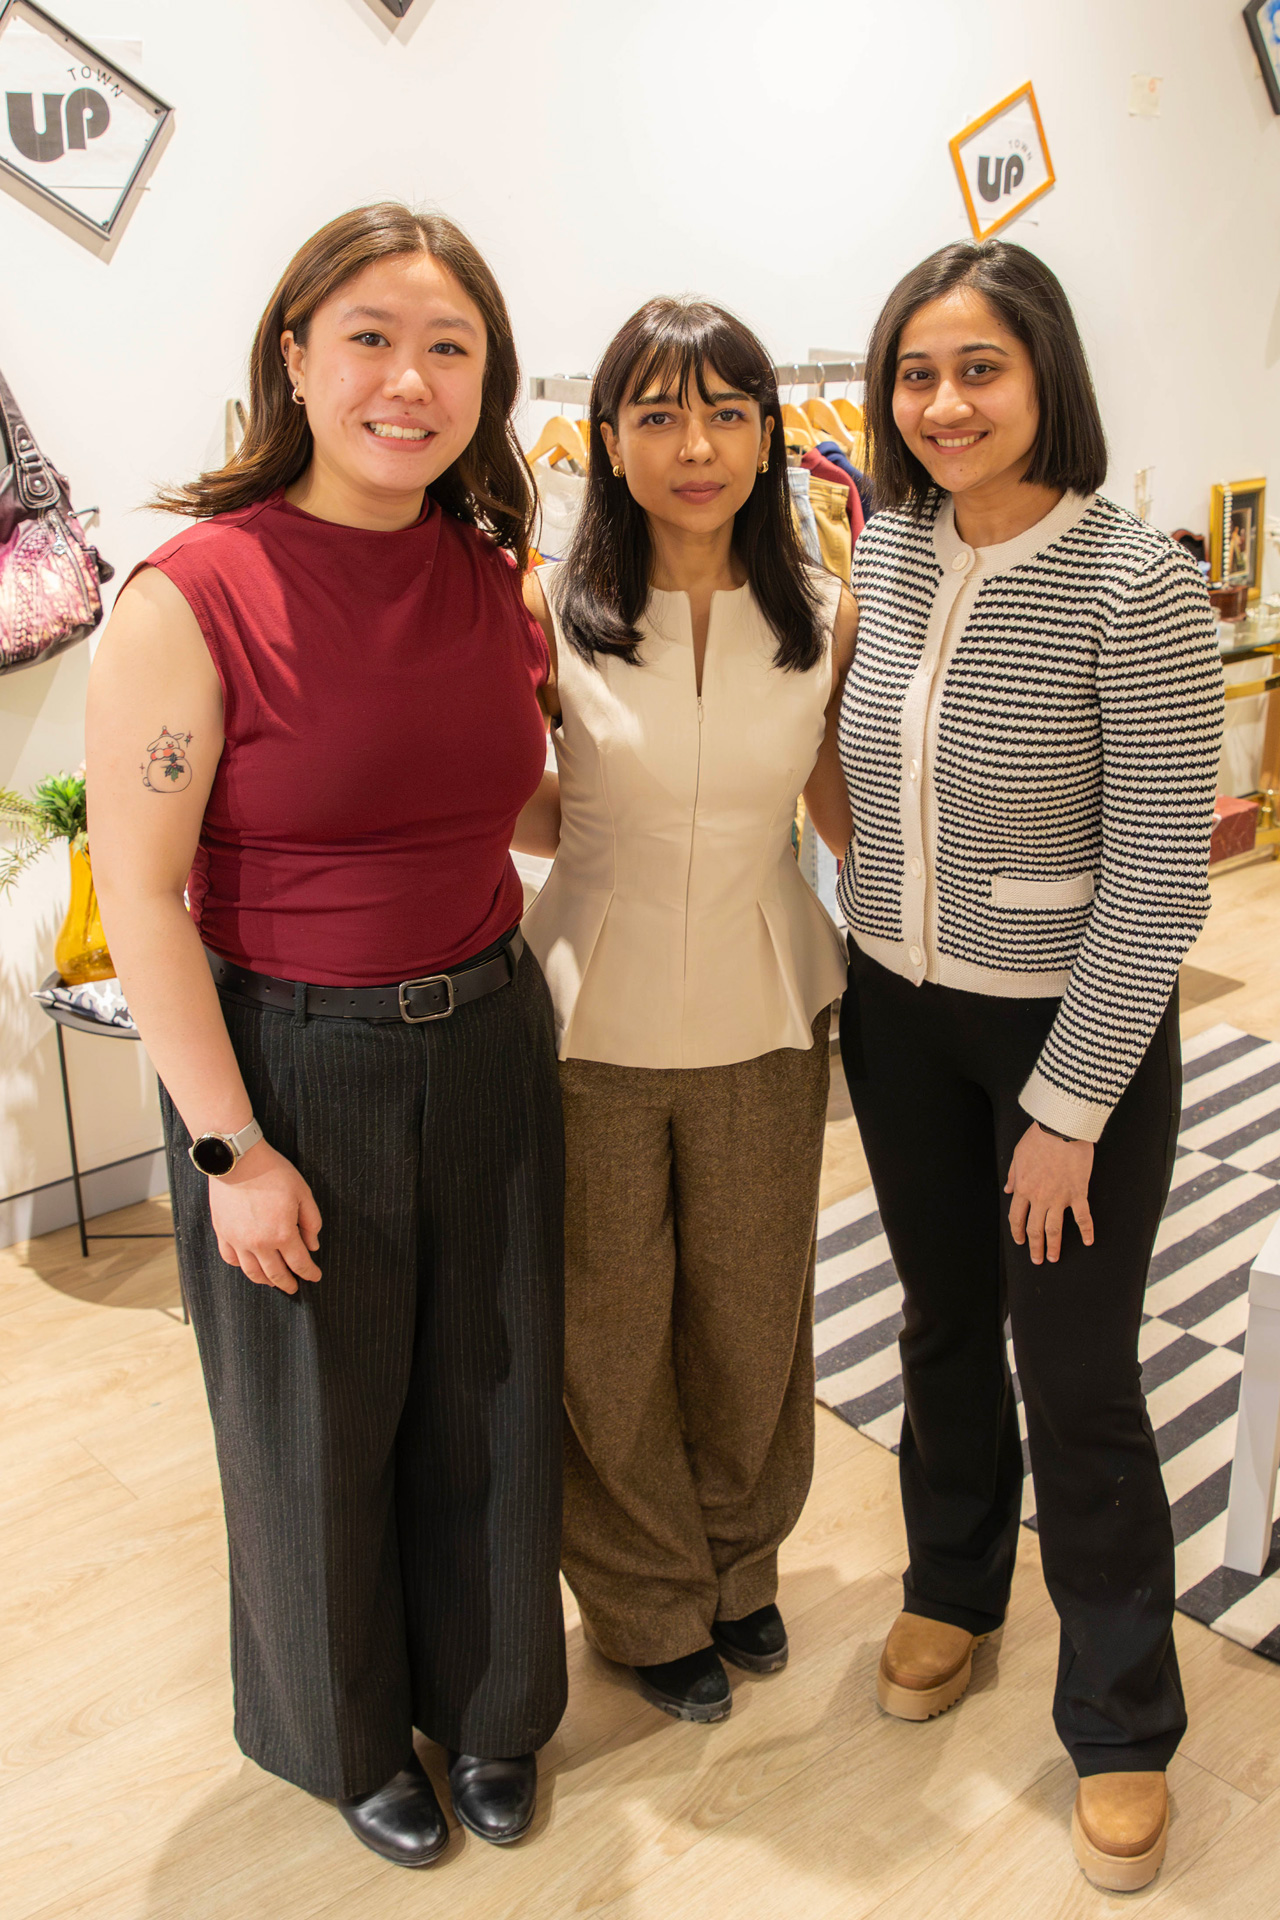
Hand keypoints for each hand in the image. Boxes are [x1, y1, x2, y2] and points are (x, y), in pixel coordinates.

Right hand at [206, 1139, 321, 1293]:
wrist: (238, 1160)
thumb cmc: (273, 1173)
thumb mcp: (303, 1193)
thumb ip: (311, 1222)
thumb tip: (312, 1246)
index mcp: (282, 1234)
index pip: (300, 1263)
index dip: (310, 1273)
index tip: (315, 1277)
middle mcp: (259, 1243)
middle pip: (276, 1274)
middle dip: (288, 1283)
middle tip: (294, 1287)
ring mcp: (238, 1240)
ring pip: (252, 1272)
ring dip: (265, 1280)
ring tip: (273, 1281)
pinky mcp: (222, 1233)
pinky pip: (231, 1259)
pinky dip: (242, 1266)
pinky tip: (249, 1265)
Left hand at [1004, 1122, 1094, 1265]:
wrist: (1061, 1129)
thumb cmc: (1039, 1138)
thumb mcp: (1018, 1155)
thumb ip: (1013, 1175)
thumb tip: (1008, 1189)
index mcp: (1023, 1188)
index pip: (1017, 1217)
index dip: (1017, 1232)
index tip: (1020, 1242)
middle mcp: (1040, 1197)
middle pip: (1035, 1229)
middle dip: (1035, 1247)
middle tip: (1037, 1259)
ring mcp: (1060, 1197)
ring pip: (1054, 1228)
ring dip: (1053, 1246)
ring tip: (1053, 1258)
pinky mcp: (1078, 1193)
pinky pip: (1082, 1217)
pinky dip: (1086, 1231)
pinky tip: (1088, 1242)